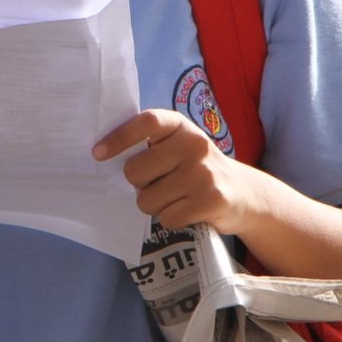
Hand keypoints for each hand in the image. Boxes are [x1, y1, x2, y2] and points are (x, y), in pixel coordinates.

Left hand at [94, 109, 259, 232]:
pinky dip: (172, 219)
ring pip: (148, 199)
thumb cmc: (196, 169)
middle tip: (156, 185)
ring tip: (175, 198)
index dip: (118, 138)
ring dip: (155, 205)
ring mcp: (204, 173)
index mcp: (180, 126)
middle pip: (135, 171)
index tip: (98, 154)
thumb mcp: (178, 147)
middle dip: (138, 185)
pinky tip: (187, 210)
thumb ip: (149, 146)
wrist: (243, 193)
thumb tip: (103, 159)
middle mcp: (194, 144)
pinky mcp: (212, 200)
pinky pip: (168, 217)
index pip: (145, 122)